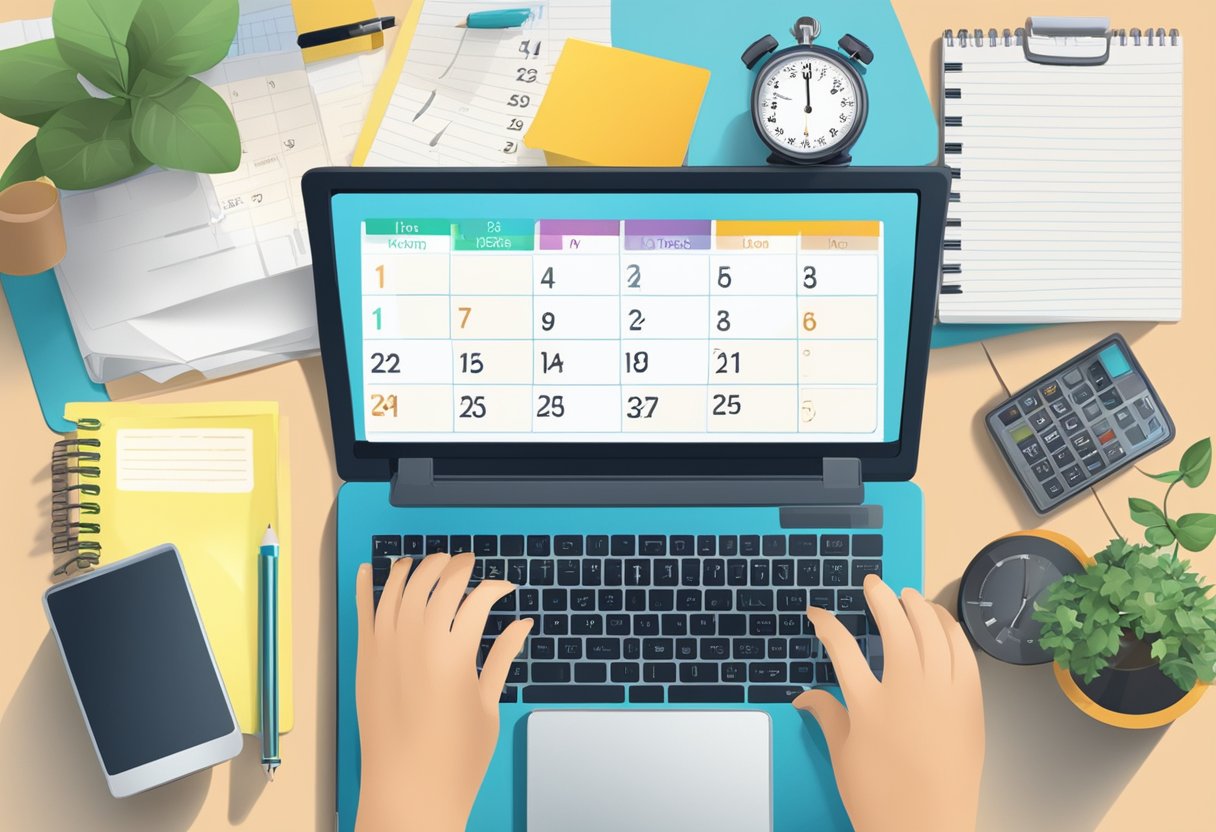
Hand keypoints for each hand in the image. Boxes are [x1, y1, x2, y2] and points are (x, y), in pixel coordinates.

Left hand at [355, 553, 531, 831]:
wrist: (407, 794)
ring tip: (432, 562)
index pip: (478, 598)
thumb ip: (502, 657)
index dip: (496, 587)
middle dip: (458, 566)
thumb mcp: (488, 706)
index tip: (505, 588)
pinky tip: (373, 568)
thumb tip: (522, 623)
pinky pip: (363, 611)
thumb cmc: (454, 760)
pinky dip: (367, 586)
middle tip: (469, 563)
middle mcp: (417, 642)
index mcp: (455, 654)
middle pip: (440, 583)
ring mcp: (386, 648)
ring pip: (400, 588)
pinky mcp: (365, 660)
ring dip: (418, 568)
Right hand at [794, 575, 983, 831]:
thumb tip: (804, 696)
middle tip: (872, 585)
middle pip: (895, 625)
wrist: (928, 831)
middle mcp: (909, 690)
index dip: (827, 623)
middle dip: (881, 597)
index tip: (818, 612)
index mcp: (869, 703)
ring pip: (935, 633)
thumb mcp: (844, 755)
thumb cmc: (881, 799)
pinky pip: (965, 655)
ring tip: (909, 596)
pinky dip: (953, 632)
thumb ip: (827, 715)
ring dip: (920, 607)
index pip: (841, 646)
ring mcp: (944, 695)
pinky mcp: (971, 704)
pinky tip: (943, 624)